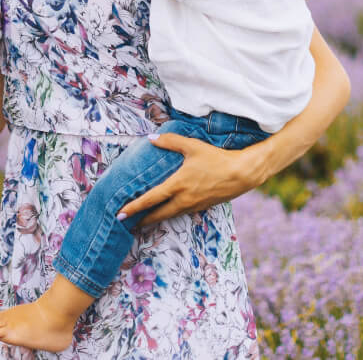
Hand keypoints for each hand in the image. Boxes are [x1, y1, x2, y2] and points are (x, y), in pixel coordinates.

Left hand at [119, 133, 262, 224]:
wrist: (242, 173)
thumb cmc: (216, 158)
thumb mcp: (192, 146)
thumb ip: (170, 142)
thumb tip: (151, 138)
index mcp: (178, 185)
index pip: (151, 199)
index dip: (134, 207)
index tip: (120, 214)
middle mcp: (184, 199)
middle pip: (158, 214)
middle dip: (142, 219)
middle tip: (126, 224)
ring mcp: (194, 205)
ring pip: (170, 215)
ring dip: (156, 219)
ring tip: (143, 221)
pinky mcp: (203, 207)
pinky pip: (182, 213)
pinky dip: (171, 215)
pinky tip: (168, 212)